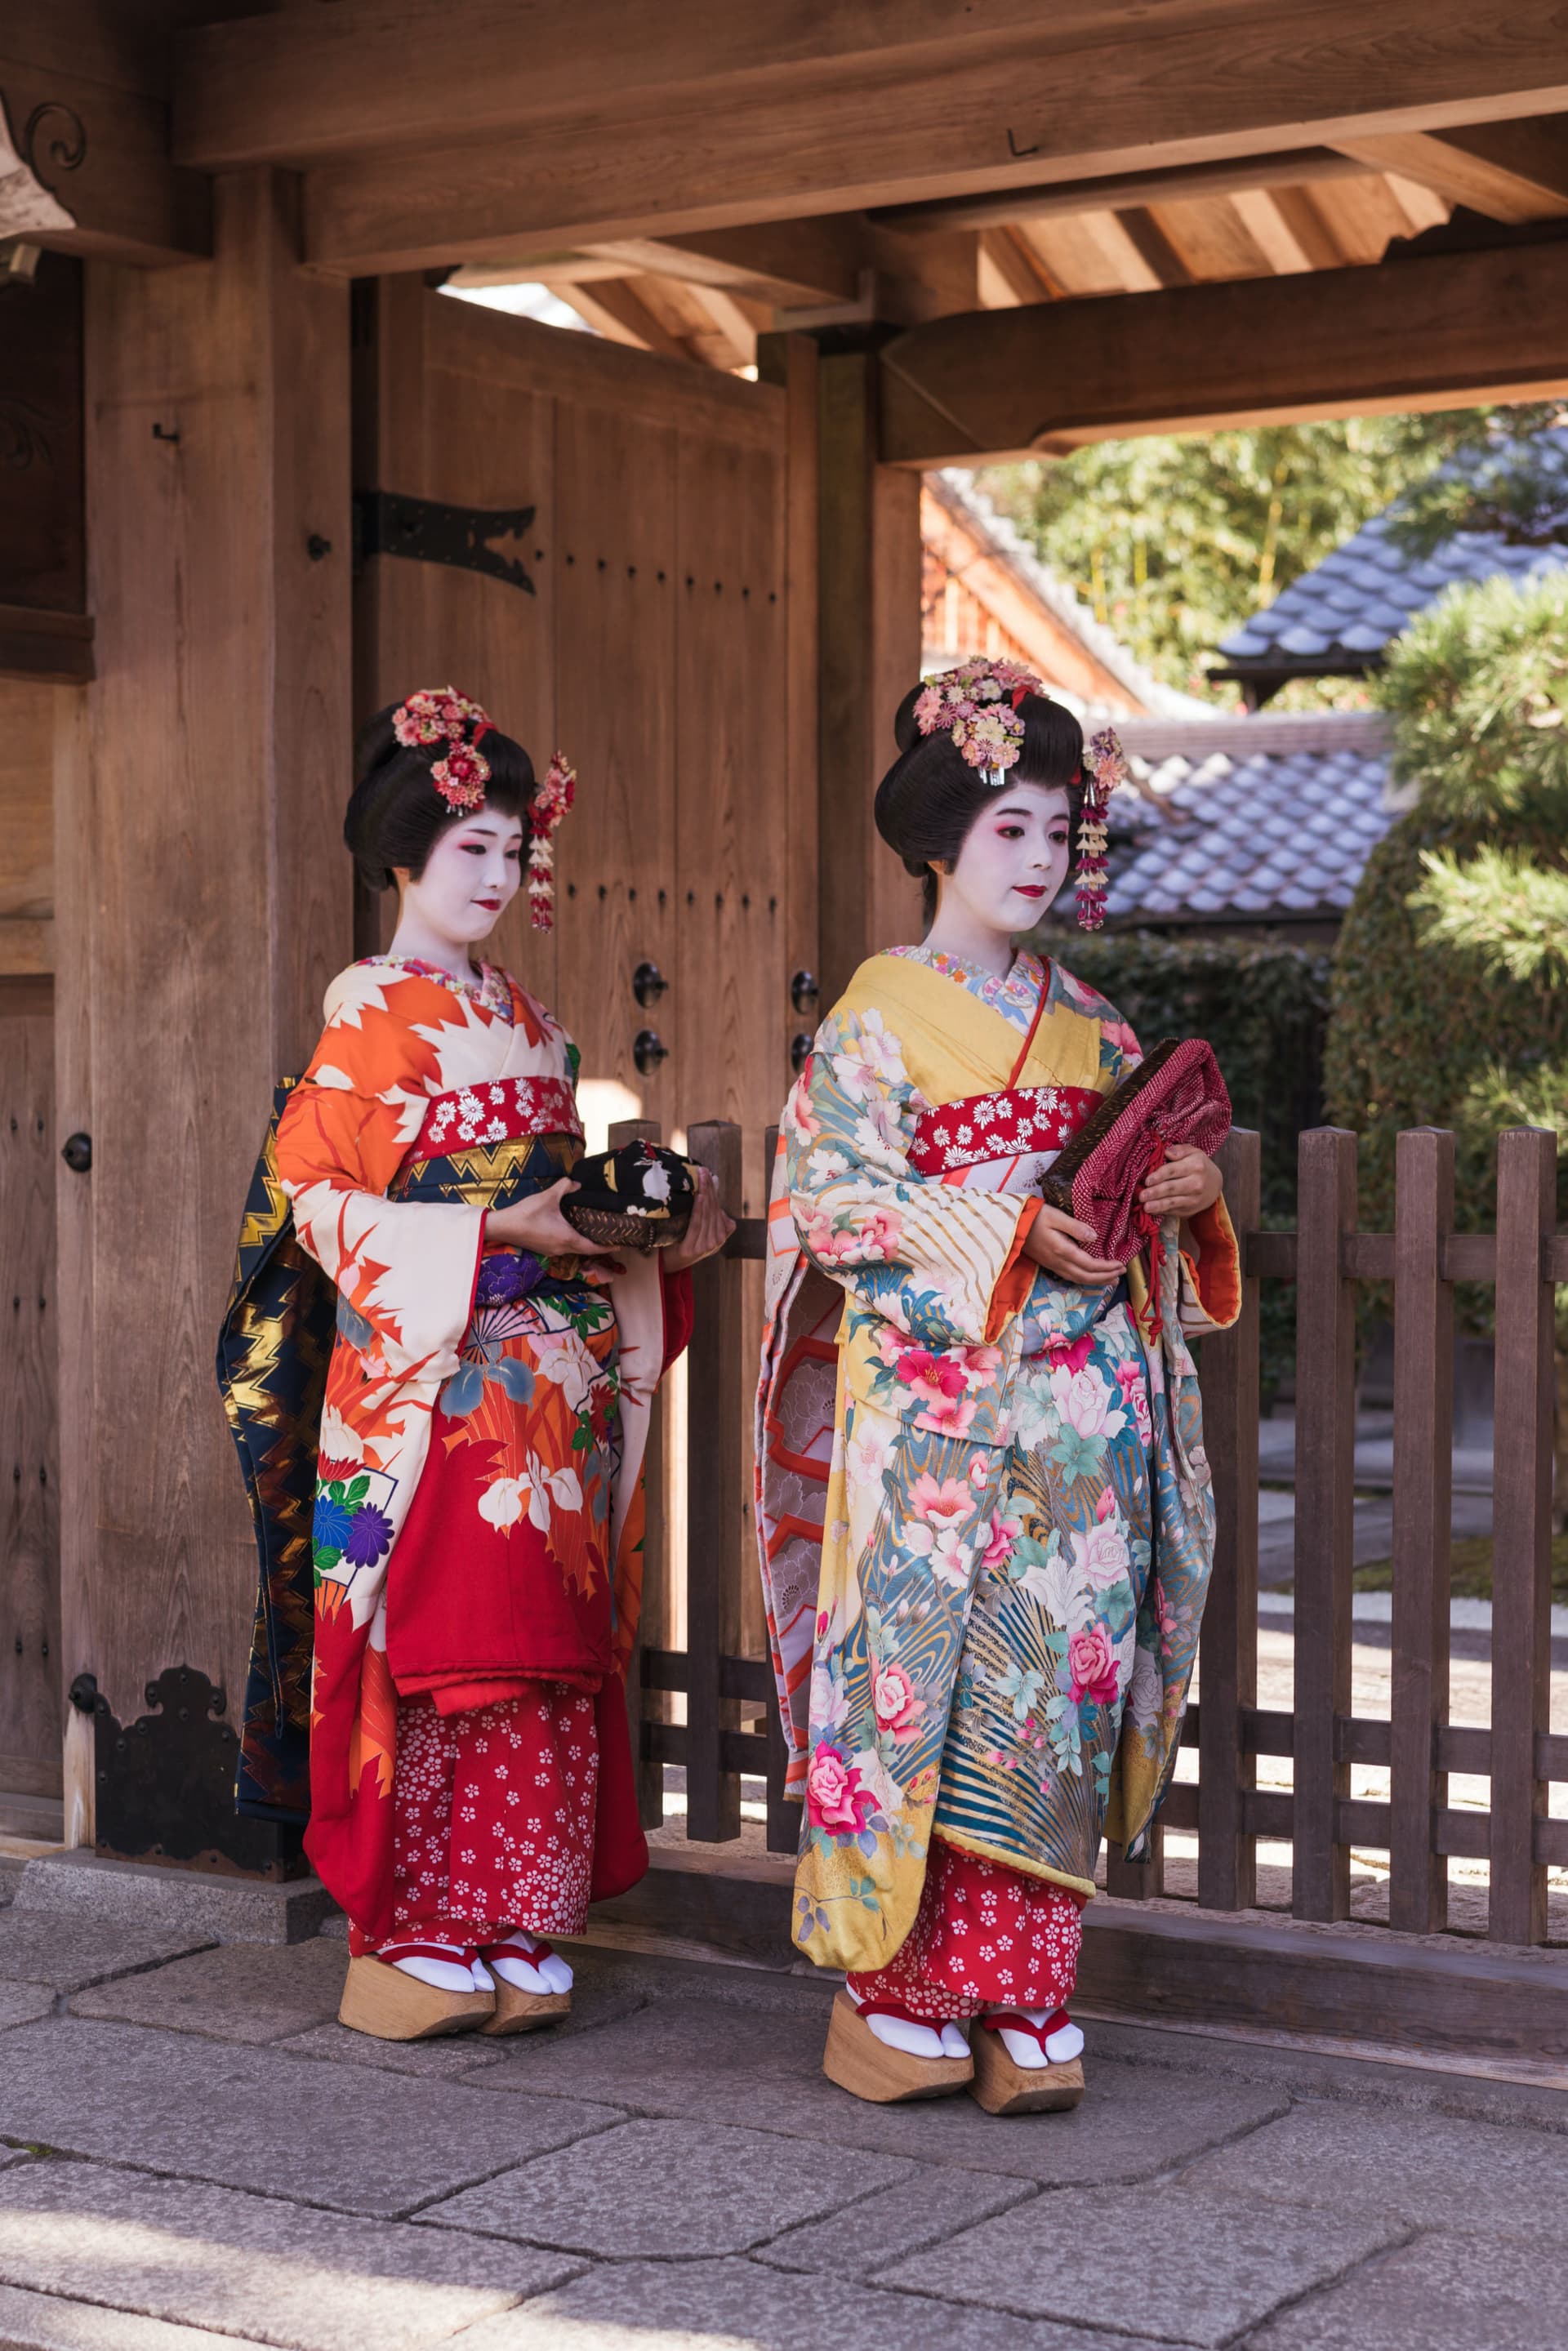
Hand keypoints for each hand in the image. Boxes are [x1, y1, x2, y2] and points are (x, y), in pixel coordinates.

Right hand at [485, 1178, 618, 1258]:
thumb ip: (565, 1187)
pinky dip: (572, 1242)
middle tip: (608, 1235)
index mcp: (567, 1238)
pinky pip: (563, 1248)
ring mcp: (552, 1251)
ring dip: (583, 1244)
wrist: (503, 1227)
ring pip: (574, 1250)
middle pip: (585, 1250)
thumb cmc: (527, 1213)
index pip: (593, 1248)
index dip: (607, 1247)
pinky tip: (571, 1231)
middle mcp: (561, 1249)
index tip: (619, 1243)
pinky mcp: (543, 1250)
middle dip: (598, 1245)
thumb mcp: (548, 1197)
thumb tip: (576, 1184)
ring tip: (592, 1233)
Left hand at [663, 1166, 735, 1273]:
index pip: (717, 1207)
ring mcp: (706, 1246)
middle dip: (708, 1188)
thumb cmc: (683, 1241)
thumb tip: (712, 1200)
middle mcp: (717, 1241)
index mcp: (721, 1234)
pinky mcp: (693, 1249)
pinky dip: (699, 1210)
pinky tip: (699, 1197)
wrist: (669, 1263)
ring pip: (707, 1214)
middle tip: (702, 1171)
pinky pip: (697, 1224)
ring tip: (701, 1179)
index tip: (707, 1173)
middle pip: (712, 1209)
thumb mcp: (701, 1229)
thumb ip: (709, 1217)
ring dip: (705, 1194)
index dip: (712, 1190)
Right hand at [1021, 1203, 1122, 1287]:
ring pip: (1078, 1279)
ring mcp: (1052, 1265)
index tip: (1120, 1264)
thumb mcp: (1055, 1216)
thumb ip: (1075, 1227)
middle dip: (1105, 1277)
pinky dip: (1084, 1279)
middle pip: (1086, 1276)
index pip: (1090, 1264)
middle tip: (1121, 1274)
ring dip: (1096, 1281)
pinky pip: (1070, 1277)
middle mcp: (1058, 1262)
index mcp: (1062, 1250)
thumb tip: (1094, 1237)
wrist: (1011, 1225)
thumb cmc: (1033, 1216)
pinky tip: (1089, 1277)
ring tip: (1111, 1281)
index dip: (1107, 1267)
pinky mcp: (1049, 1264)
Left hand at [1139, 1144, 1222, 1220]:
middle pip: (1171, 1188)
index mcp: (1196, 1166)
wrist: (1215, 1185)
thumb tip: (1167, 1152)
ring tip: (1145, 1207)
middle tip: (1141, 1195)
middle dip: (1155, 1192)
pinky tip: (1152, 1210)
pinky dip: (1162, 1211)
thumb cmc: (1198, 1166)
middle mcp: (1196, 1183)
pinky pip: (1174, 1210)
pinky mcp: (1190, 1209)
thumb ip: (1180, 1150)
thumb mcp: (1193, 1153)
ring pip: (1173, 1202)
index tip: (1147, 1180)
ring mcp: (1193, 1198)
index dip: (1159, 1175)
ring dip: (1158, 1205)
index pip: (1173, 1170)